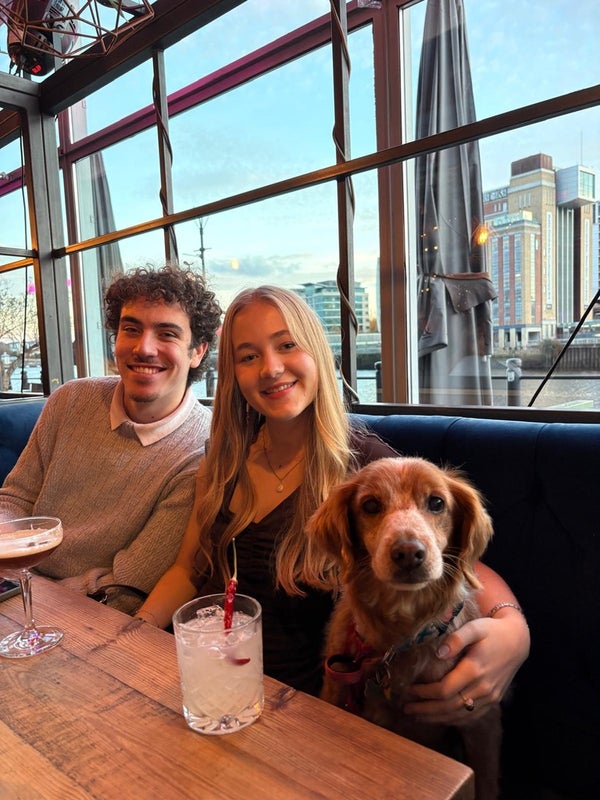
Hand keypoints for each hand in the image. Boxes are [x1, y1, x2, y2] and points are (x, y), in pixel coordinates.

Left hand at [403, 611, 529, 724]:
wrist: (517, 640)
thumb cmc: (492, 631)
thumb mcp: (475, 627)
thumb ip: (457, 639)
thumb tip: (439, 653)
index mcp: (474, 669)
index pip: (445, 689)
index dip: (425, 693)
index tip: (409, 690)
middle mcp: (482, 687)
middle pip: (449, 707)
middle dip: (426, 710)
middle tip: (406, 709)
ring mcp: (489, 696)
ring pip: (460, 715)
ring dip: (437, 718)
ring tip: (417, 717)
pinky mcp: (493, 700)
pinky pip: (471, 716)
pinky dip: (454, 720)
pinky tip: (440, 718)